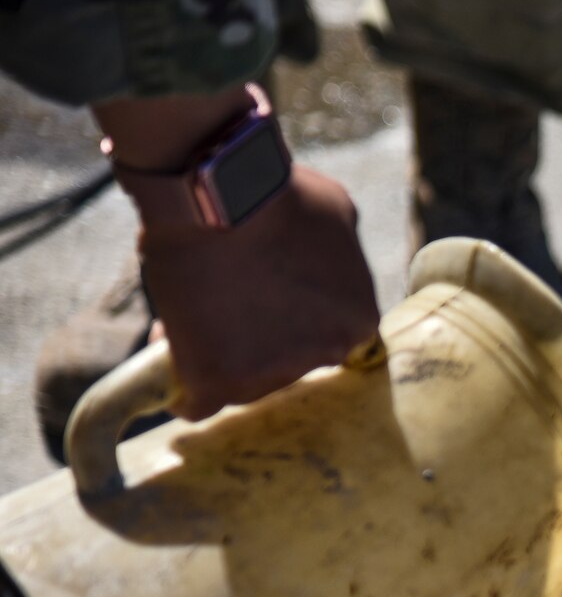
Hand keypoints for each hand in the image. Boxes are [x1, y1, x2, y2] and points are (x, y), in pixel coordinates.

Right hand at [136, 165, 379, 419]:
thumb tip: (329, 265)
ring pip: (242, 383)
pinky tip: (171, 371)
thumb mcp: (336, 214)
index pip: (327, 341)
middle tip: (223, 308)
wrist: (212, 194)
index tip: (265, 309)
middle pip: (286, 367)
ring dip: (217, 356)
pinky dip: (184, 391)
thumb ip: (340, 254)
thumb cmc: (273, 192)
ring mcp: (271, 373)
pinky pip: (198, 404)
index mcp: (357, 321)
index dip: (292, 325)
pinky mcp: (217, 382)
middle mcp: (323, 356)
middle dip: (256, 343)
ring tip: (190, 316)